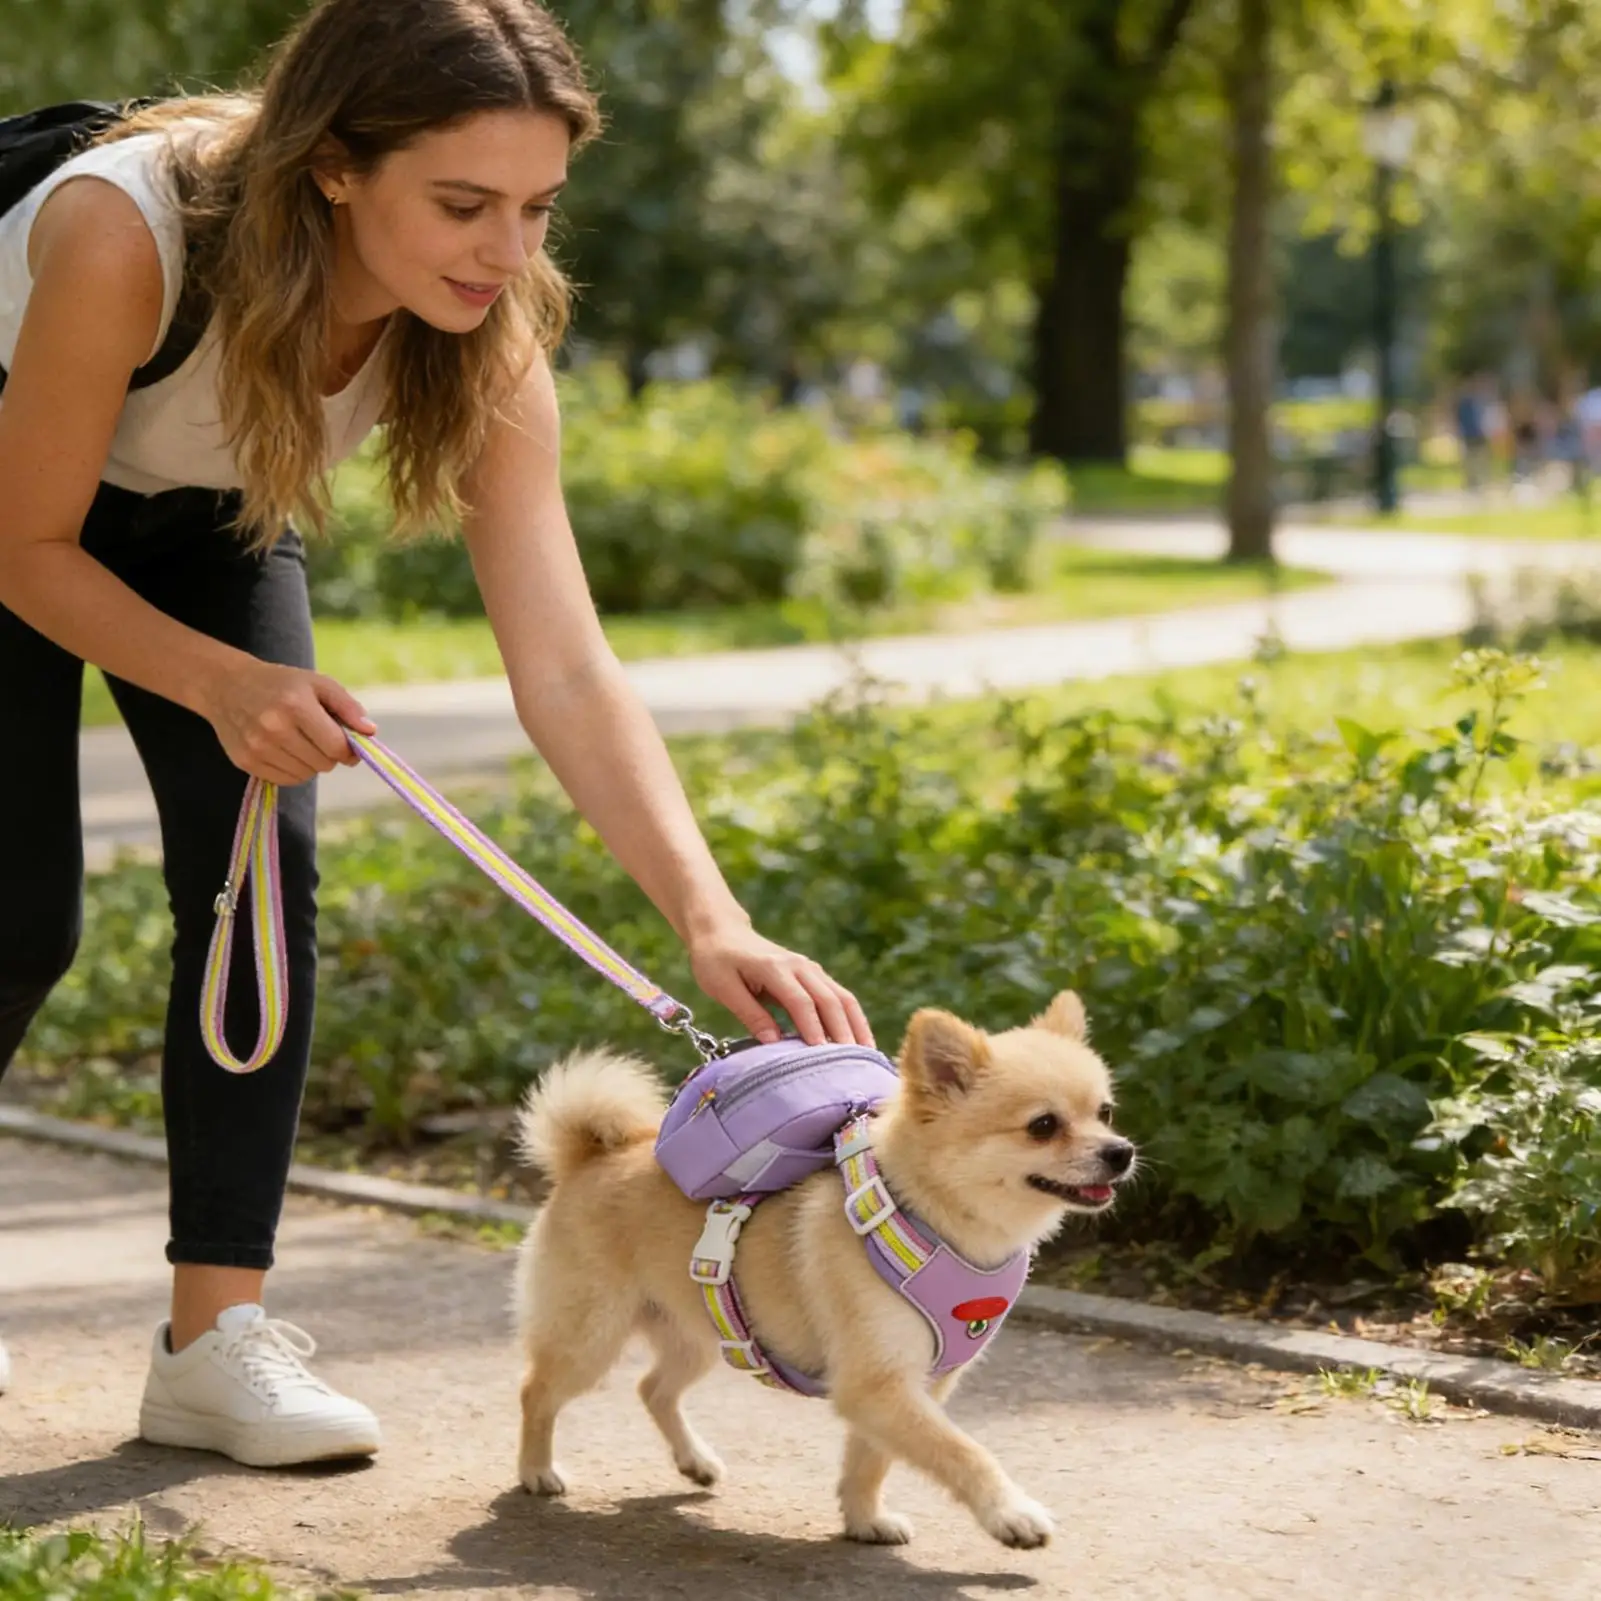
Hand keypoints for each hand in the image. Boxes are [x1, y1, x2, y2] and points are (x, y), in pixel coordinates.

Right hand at [202, 658, 375, 784]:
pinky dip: (293, 770)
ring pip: (305, 776)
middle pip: (323, 764)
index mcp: (295, 706)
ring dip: (311, 763)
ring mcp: (257, 748)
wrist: (227, 686)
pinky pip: (285, 780)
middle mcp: (273, 728)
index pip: (336, 747)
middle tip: (321, 737)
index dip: (349, 750)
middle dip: (330, 754)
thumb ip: (348, 706)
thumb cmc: (282, 684)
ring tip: (301, 741)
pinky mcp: (245, 762)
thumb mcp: (318, 684)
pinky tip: (286, 750)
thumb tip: (370, 732)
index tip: (349, 745)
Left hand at [688, 923, 873, 1048]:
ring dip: (856, 1024)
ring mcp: (809, 968)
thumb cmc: (716, 961)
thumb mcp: (722, 988)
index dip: (812, 1027)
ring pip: (842, 996)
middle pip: (829, 999)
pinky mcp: (813, 974)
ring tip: (866, 1054)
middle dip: (843, 1031)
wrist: (722, 931)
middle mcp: (798, 965)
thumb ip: (750, 1013)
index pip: (800, 1000)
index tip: (821, 1053)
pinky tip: (859, 1038)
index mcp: (774, 967)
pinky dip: (852, 1017)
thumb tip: (773, 1042)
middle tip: (852, 1062)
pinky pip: (839, 996)